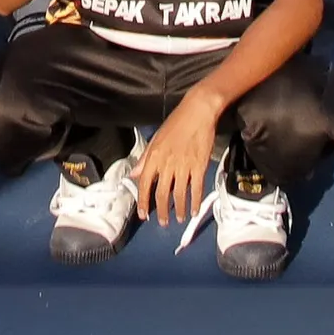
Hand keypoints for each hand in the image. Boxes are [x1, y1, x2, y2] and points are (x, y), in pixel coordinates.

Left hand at [135, 95, 221, 225]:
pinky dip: (195, 201)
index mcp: (154, 156)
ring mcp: (184, 166)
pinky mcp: (199, 166)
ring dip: (179, 209)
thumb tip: (134, 174)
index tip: (144, 215)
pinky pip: (196, 188)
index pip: (144, 183)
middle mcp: (167, 163)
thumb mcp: (156, 139)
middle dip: (161, 210)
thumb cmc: (176, 123)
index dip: (143, 201)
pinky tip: (194, 210)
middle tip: (162, 222)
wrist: (198, 112)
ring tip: (179, 219)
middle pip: (162, 193)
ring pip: (179, 194)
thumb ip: (145, 159)